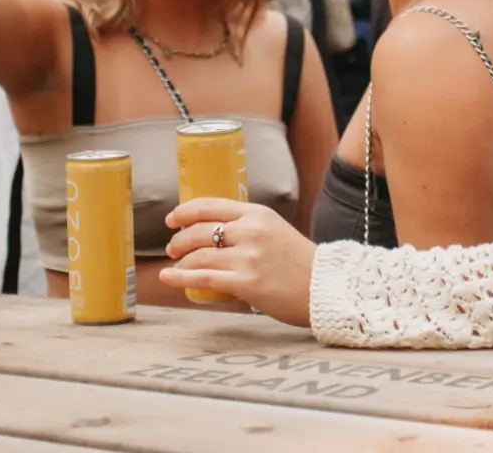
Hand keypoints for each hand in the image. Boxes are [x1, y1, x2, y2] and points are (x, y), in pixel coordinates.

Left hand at [161, 198, 315, 326]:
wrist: (323, 286)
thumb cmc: (298, 261)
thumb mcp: (275, 229)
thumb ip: (248, 227)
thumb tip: (215, 233)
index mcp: (258, 213)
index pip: (212, 205)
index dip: (185, 211)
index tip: (172, 218)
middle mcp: (251, 231)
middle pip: (200, 230)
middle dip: (179, 239)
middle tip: (172, 247)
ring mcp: (248, 257)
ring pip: (199, 254)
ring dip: (180, 260)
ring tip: (175, 265)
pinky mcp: (246, 283)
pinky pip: (204, 278)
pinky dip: (181, 277)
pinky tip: (169, 277)